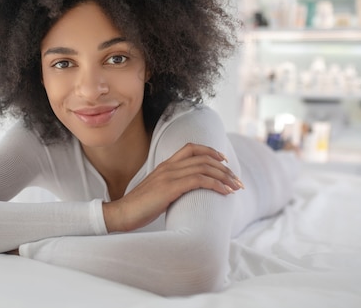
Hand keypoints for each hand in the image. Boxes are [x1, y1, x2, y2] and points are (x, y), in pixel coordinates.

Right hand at [102, 143, 243, 232]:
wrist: (122, 213)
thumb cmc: (139, 207)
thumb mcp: (157, 191)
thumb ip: (171, 186)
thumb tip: (187, 193)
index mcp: (165, 165)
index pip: (191, 148)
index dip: (210, 151)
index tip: (224, 161)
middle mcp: (168, 166)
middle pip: (203, 158)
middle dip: (224, 168)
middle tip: (237, 180)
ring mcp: (169, 176)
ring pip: (204, 168)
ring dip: (224, 177)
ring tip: (236, 187)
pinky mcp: (170, 188)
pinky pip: (199, 180)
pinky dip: (216, 185)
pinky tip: (225, 192)